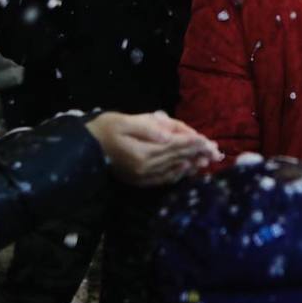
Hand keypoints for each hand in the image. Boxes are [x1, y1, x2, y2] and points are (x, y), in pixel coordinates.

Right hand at [86, 112, 221, 186]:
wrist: (85, 147)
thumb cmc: (106, 128)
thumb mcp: (127, 121)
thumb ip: (149, 128)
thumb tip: (169, 135)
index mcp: (144, 152)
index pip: (176, 146)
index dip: (194, 143)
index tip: (210, 141)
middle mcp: (145, 167)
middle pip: (177, 159)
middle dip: (197, 154)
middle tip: (216, 152)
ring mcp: (141, 176)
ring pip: (172, 171)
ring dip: (190, 165)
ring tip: (206, 161)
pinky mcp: (137, 181)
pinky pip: (161, 179)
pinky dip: (175, 175)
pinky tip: (185, 171)